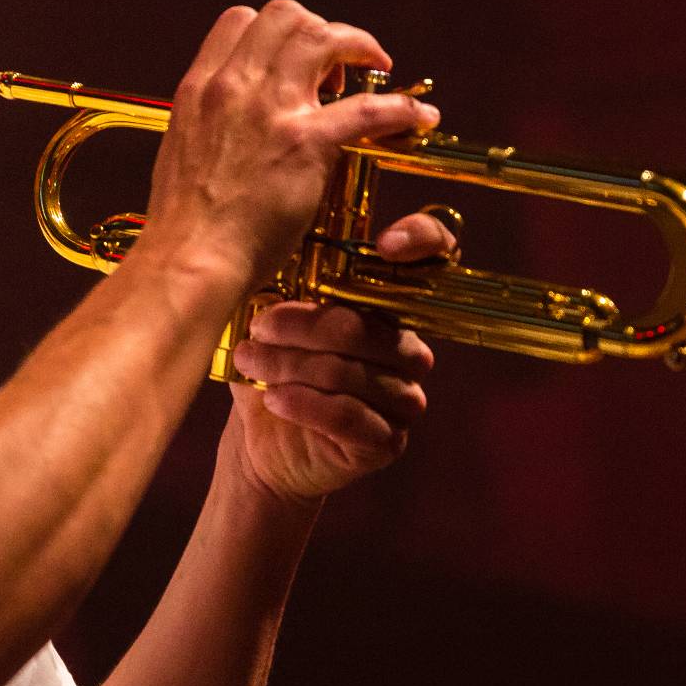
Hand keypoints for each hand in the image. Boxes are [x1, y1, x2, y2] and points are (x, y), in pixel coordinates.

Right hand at [137, 0, 439, 295]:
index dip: (274, 32)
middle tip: (338, 65)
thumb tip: (228, 126)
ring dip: (358, 44)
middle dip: (319, 29)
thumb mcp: (180, 152)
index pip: (240, 21)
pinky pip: (368, 108)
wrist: (190, 259)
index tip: (294, 58)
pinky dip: (401, 109)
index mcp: (199, 88)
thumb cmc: (183, 225)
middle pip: (285, 16)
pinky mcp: (306, 143)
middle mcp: (233, 86)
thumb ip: (207, 126)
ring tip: (376, 67)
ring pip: (323, 37)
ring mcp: (270, 110)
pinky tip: (418, 118)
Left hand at [223, 210, 453, 504]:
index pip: (434, 259)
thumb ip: (283, 289)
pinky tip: (274, 400)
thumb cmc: (270, 372)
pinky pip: (349, 416)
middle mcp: (407, 351)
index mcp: (387, 311)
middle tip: (256, 329)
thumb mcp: (271, 325)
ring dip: (289, 366)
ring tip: (251, 363)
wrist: (260, 444)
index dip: (421, 240)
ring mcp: (404, 399)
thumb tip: (264, 257)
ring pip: (349, 372)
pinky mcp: (388, 441)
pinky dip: (304, 404)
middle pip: (361, 328)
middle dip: (299, 327)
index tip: (385, 243)